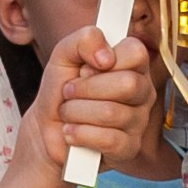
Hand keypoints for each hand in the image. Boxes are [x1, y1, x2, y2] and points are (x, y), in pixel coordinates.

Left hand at [26, 26, 157, 170]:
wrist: (45, 129)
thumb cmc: (60, 92)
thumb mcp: (64, 55)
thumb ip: (84, 40)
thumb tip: (105, 55)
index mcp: (133, 66)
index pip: (136, 52)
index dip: (105, 58)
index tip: (86, 66)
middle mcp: (142, 92)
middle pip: (128, 84)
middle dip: (86, 88)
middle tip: (70, 91)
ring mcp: (138, 122)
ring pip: (111, 113)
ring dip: (76, 112)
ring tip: (69, 114)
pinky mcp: (128, 148)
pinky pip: (108, 139)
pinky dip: (79, 134)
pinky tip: (72, 133)